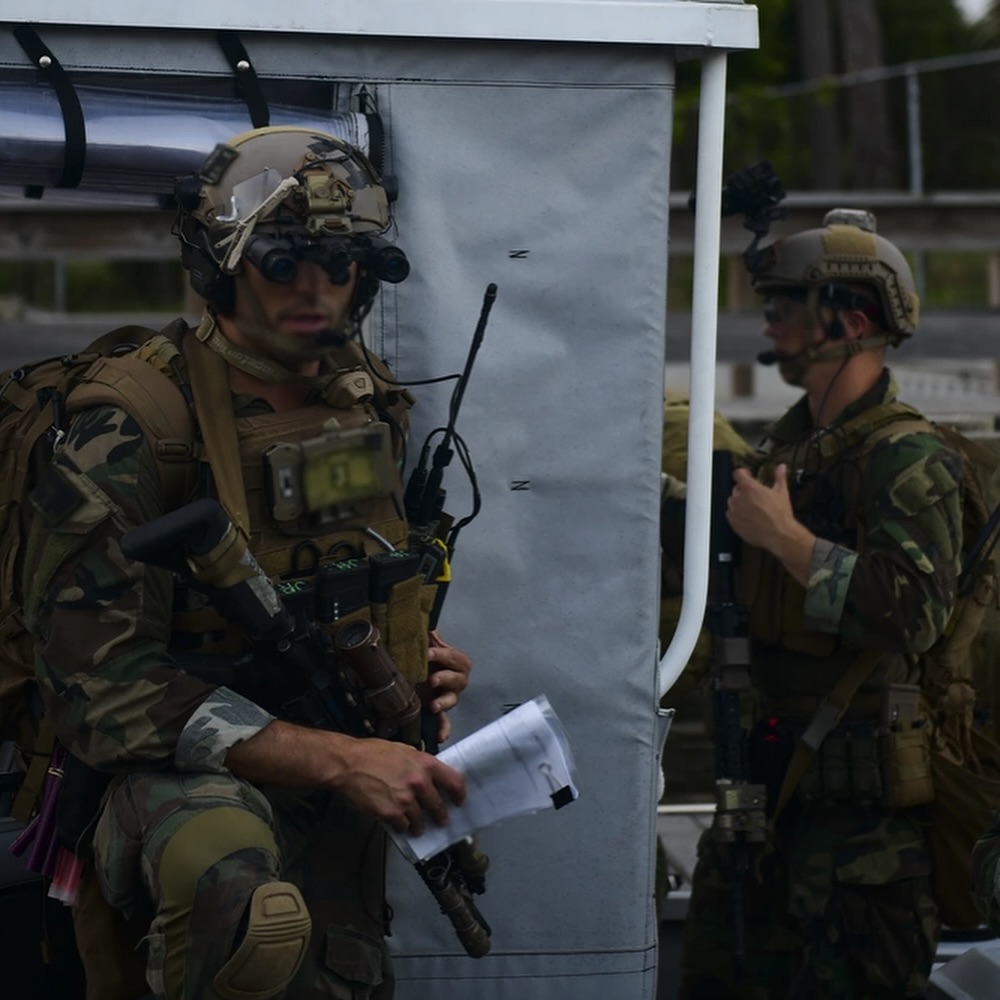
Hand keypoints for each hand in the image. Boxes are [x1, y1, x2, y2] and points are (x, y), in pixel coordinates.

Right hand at [338, 737, 466, 835]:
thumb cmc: (374, 753)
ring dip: (421, 825)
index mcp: (426, 764)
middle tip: (441, 820)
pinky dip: (402, 826)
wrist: (350, 764)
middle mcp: (420, 782)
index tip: (459, 800)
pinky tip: (400, 824)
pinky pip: (403, 826)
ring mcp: (406, 800)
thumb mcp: (404, 750)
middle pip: (439, 806)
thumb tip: (431, 776)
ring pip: (421, 820)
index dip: (459, 794)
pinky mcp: (391, 813)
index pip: (454, 781)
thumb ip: (420, 764)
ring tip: (419, 827)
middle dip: (441, 816)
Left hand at [424, 630, 471, 742]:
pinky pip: (445, 722)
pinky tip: (440, 737)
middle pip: (458, 679)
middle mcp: (454, 679)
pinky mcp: (439, 711)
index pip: (454, 657)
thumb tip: (427, 623)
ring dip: (444, 702)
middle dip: (446, 678)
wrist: (413, 673)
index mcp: (453, 661)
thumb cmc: (423, 656)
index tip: (429, 652)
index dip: (443, 654)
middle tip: (433, 678)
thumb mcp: (425, 642)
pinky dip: (444, 729)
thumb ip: (428, 634)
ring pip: (452, 699)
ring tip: (434, 705)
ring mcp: (447, 696)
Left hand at [726, 463, 794, 549]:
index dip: (743, 473)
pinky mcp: (733, 522)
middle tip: (755, 495)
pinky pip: (731, 514)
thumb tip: (781, 467)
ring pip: (732, 501)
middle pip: (736, 488)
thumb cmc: (780, 514)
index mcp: (749, 487)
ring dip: (740, 502)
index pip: (737, 473)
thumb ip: (779, 477)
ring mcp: (734, 511)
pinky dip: (737, 514)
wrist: (778, 534)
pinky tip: (749, 517)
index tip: (748, 475)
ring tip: (753, 508)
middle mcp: (738, 498)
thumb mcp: (782, 492)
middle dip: (744, 490)